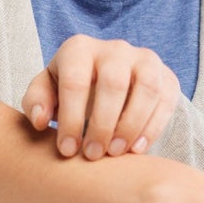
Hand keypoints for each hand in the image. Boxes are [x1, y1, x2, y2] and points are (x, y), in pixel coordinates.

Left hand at [22, 34, 181, 159]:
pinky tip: (137, 149)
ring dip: (131, 125)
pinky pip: (166, 99)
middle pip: (113, 83)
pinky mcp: (167, 76)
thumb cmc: (70, 88)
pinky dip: (154, 126)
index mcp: (79, 48)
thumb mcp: (47, 91)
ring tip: (116, 153)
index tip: (67, 150)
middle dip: (102, 124)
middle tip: (93, 154)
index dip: (71, 118)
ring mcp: (145, 59)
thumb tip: (41, 121)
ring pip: (146, 88)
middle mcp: (115, 48)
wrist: (105, 78)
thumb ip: (36, 102)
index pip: (75, 81)